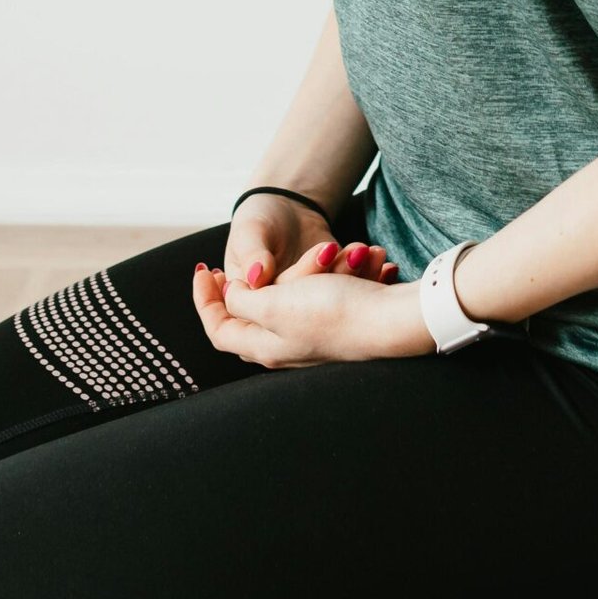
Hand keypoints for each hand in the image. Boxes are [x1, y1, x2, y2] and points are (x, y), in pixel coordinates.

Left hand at [192, 261, 431, 368]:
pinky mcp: (342, 322)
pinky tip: (364, 259)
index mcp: (264, 346)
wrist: (394, 321)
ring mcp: (316, 336)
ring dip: (320, 266)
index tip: (202, 270)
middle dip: (273, 275)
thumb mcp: (275, 305)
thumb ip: (244, 302)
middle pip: (258, 310)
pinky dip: (344, 271)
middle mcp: (287, 346)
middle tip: (277, 255)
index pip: (218, 329)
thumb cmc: (333, 312)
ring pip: (302, 292)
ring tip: (346, 251)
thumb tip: (231, 297)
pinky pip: (334, 289)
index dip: (205, 301)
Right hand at [223, 191, 398, 292]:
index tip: (326, 254)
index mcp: (253, 304)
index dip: (303, 283)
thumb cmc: (262, 219)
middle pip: (309, 306)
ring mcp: (309, 307)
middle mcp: (281, 313)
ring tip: (371, 251)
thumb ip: (252, 254)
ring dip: (358, 276)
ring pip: (335, 302)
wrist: (288, 209)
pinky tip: (386, 265)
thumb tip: (256, 276)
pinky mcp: (332, 297)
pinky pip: (352, 295)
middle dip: (335, 276)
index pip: (276, 306)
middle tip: (354, 251)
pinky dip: (370, 279)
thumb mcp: (251, 232)